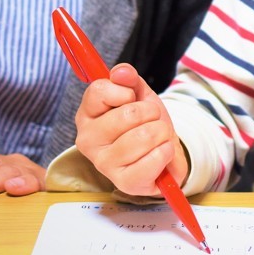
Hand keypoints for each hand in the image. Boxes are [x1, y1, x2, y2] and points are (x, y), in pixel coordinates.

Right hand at [74, 63, 188, 195]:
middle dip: (151, 113)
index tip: (131, 99)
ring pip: (144, 136)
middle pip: (128, 114)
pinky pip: (154, 159)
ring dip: (161, 133)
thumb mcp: (140, 95)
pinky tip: (161, 154)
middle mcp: (87, 140)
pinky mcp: (124, 183)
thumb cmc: (146, 123)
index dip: (126, 91)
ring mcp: (104, 164)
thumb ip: (129, 79)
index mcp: (87, 115)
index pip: (99, 91)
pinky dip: (166, 152)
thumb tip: (122, 71)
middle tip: (151, 121)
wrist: (164, 153)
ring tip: (157, 138)